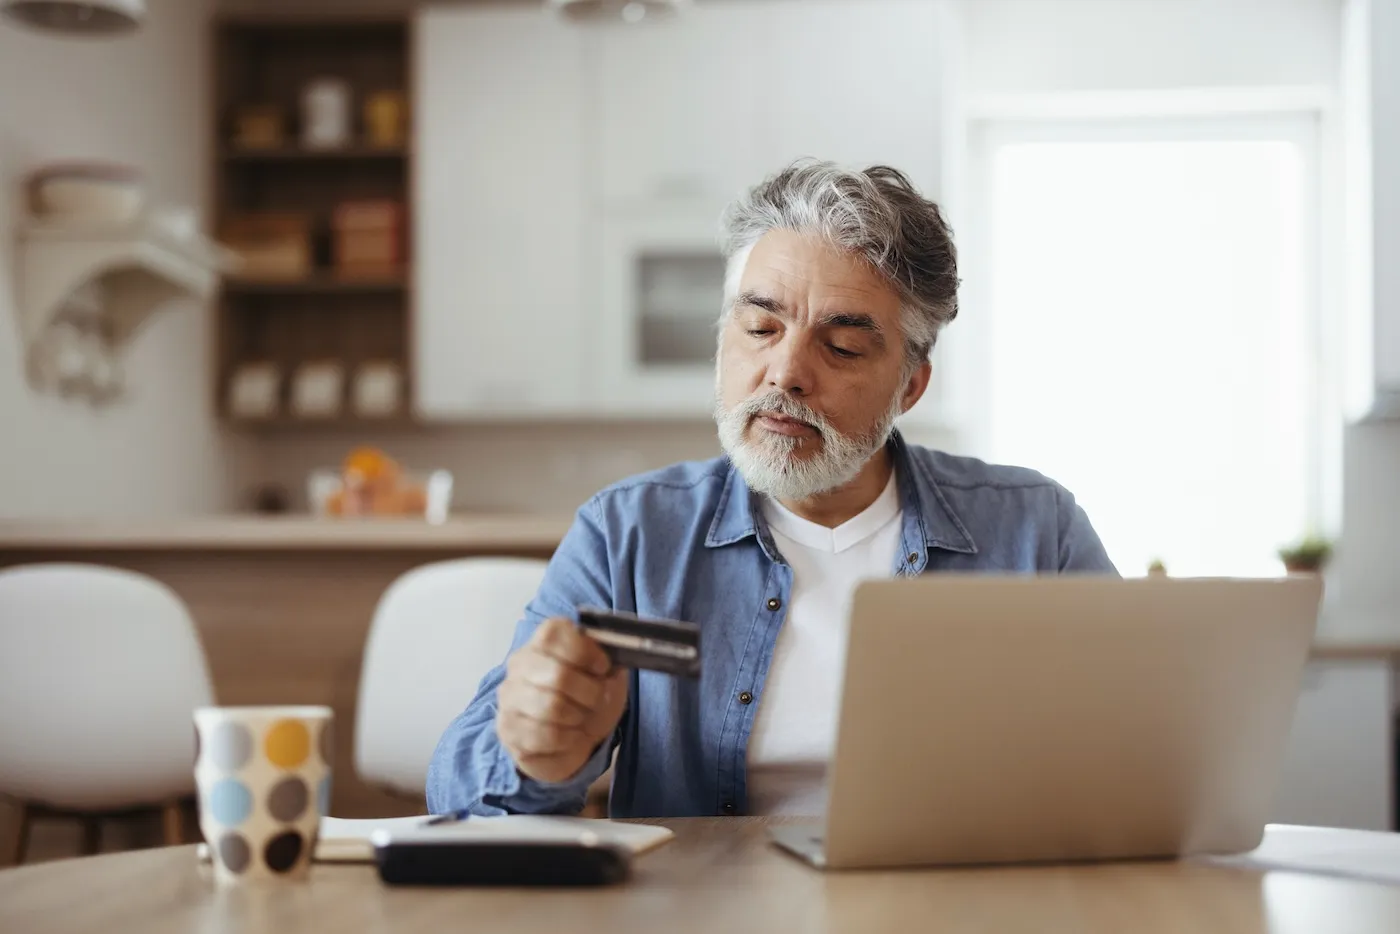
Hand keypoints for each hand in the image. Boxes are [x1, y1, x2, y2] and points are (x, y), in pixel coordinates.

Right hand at [496, 617, 628, 783]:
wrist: (574, 739)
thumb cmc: (588, 700)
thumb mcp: (608, 676)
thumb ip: (609, 663)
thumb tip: (609, 669)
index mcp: (543, 643)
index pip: (554, 633)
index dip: (585, 651)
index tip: (603, 667)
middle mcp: (520, 665)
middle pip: (558, 675)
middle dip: (590, 693)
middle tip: (597, 700)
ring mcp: (510, 698)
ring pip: (552, 707)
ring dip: (578, 718)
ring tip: (581, 719)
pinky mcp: (509, 730)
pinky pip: (546, 735)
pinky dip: (568, 739)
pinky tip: (569, 736)